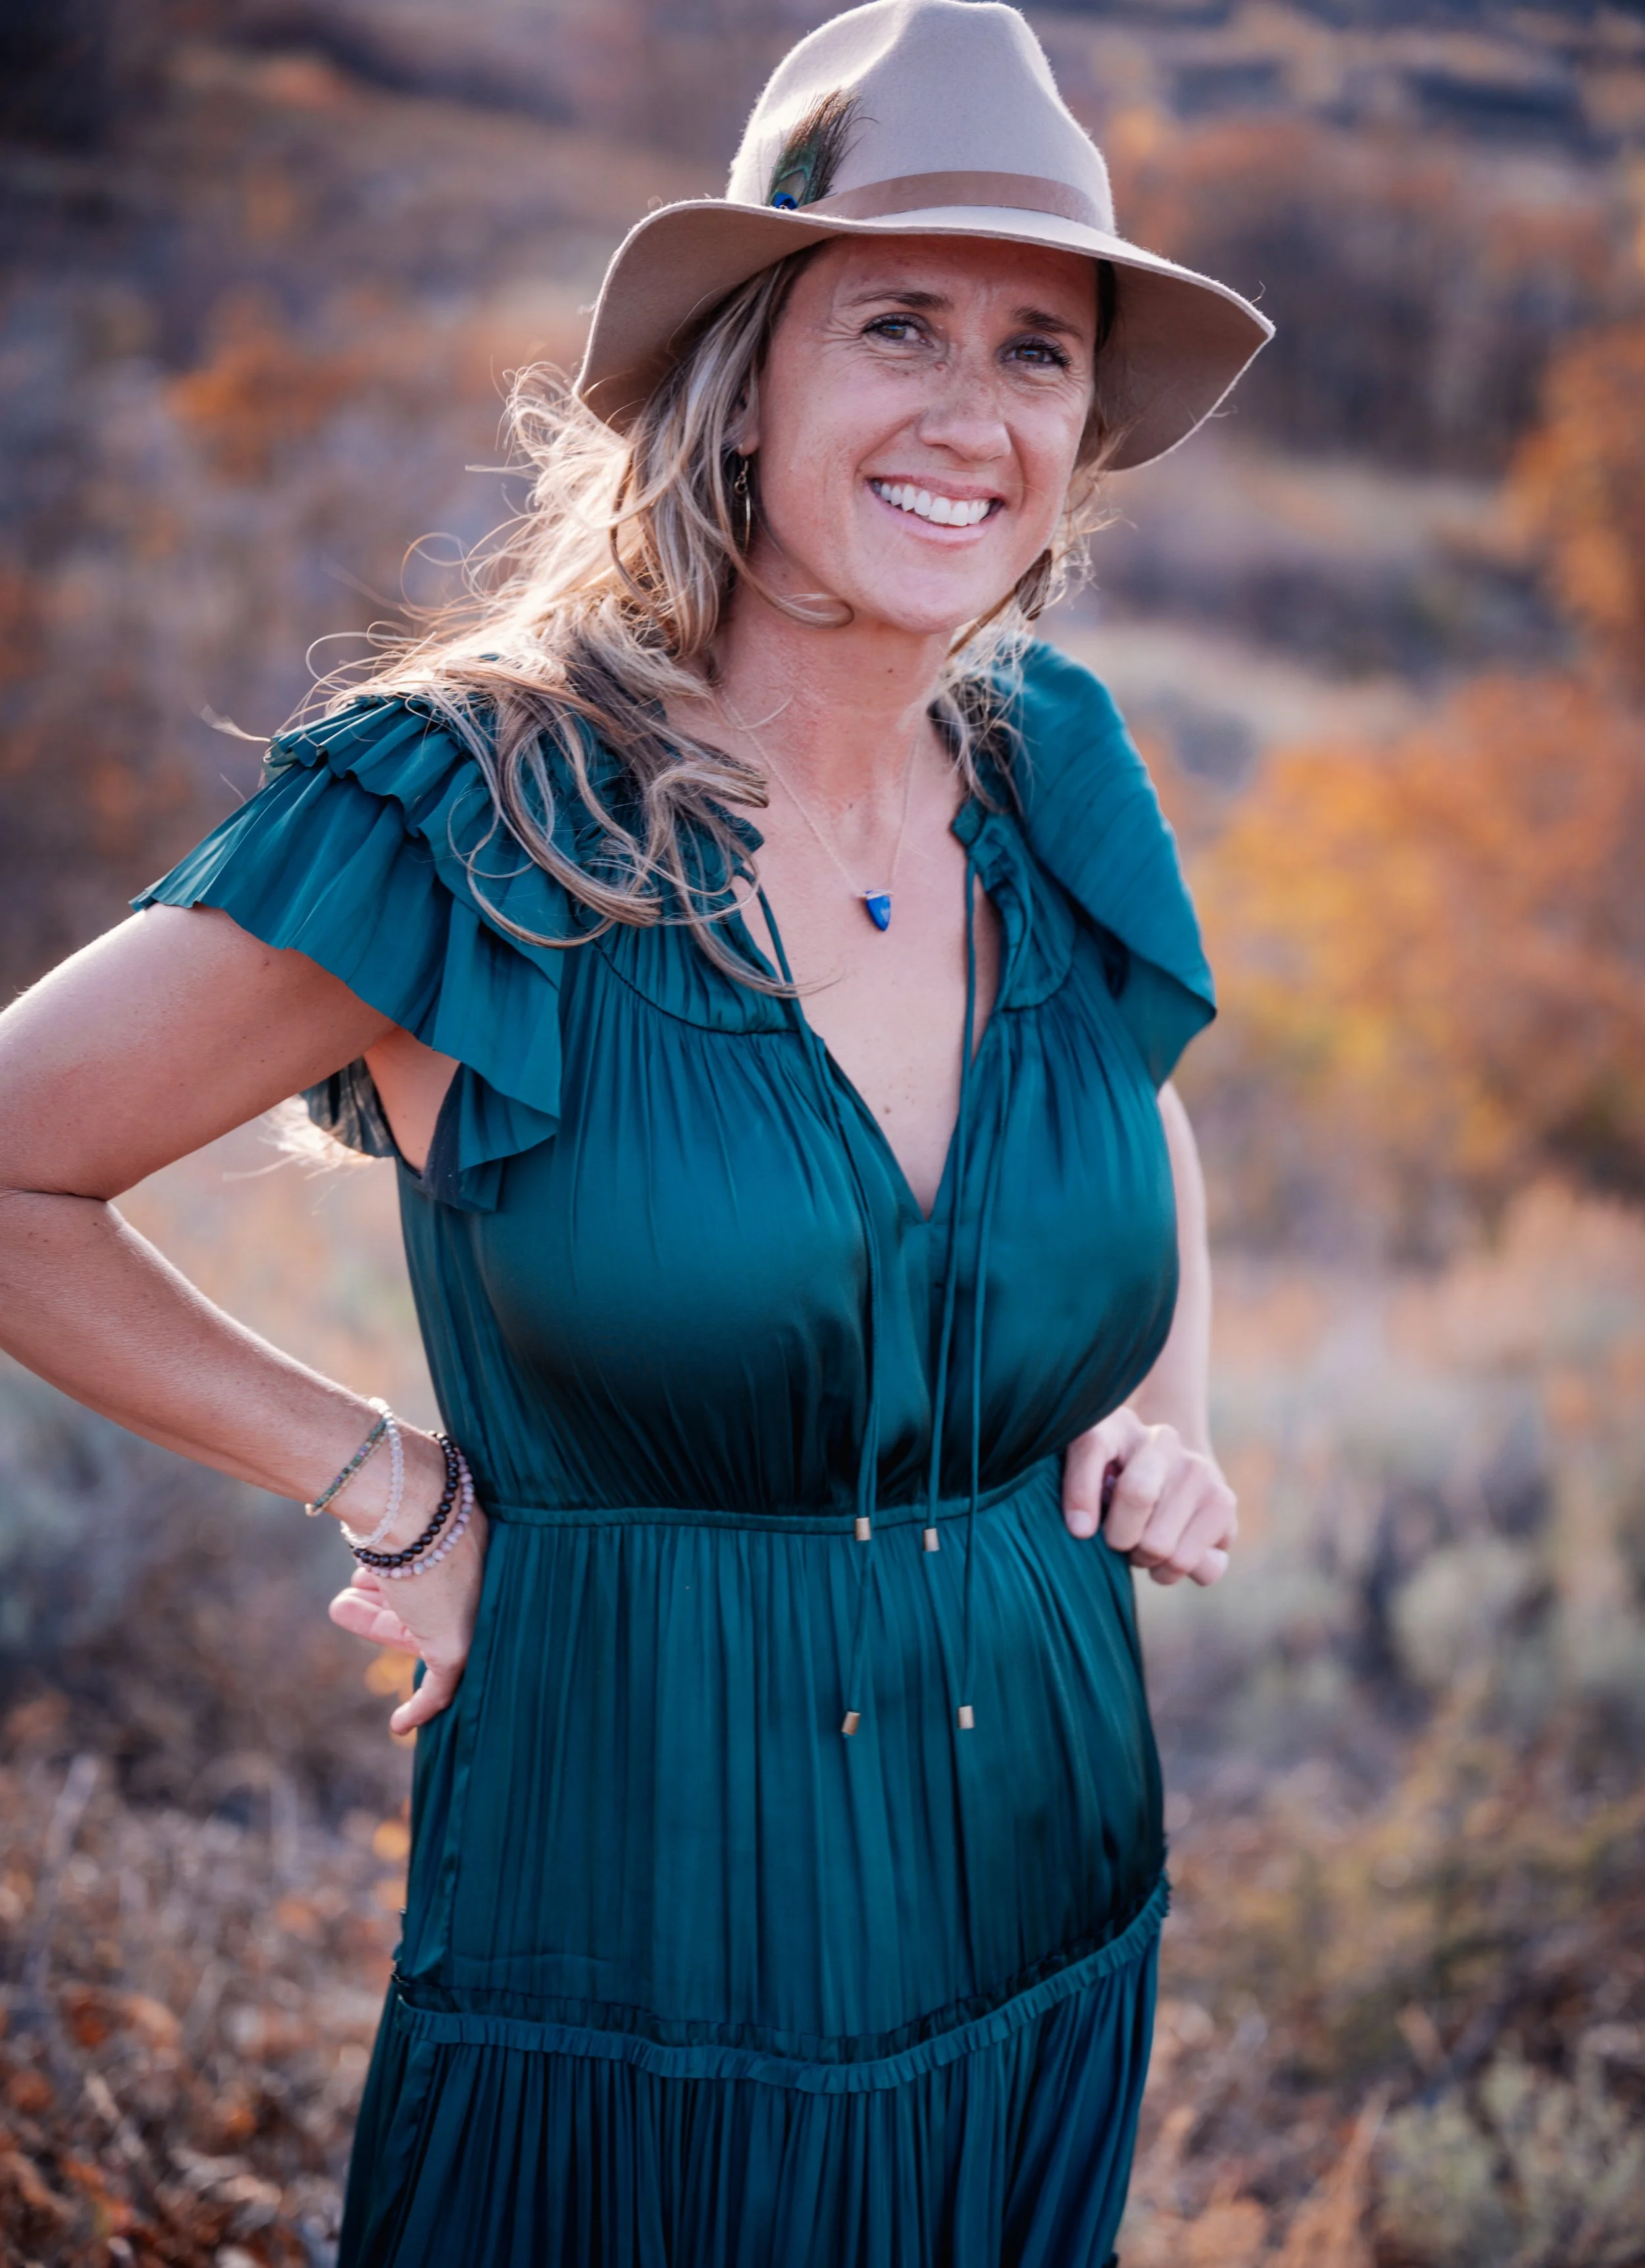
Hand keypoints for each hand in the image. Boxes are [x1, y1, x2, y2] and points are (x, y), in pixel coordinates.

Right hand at [327, 1439, 489, 1731]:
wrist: (407, 1495)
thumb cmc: (399, 1482)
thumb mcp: (398, 1488)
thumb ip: (391, 1489)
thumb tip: (350, 1457)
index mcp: (475, 1531)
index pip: (448, 1564)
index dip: (412, 1568)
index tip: (377, 1567)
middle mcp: (482, 1572)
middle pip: (433, 1597)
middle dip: (391, 1593)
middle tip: (354, 1583)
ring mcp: (473, 1610)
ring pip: (422, 1630)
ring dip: (382, 1623)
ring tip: (345, 1604)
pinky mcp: (458, 1644)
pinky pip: (443, 1684)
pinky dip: (421, 1706)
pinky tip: (401, 1723)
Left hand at [1062, 1407, 1235, 1586]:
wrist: (1162, 1477)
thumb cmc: (1108, 1487)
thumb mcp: (1081, 1476)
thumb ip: (1076, 1488)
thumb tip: (1082, 1528)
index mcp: (1117, 1426)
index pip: (1094, 1446)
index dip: (1081, 1494)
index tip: (1079, 1531)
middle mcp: (1162, 1440)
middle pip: (1138, 1494)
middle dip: (1121, 1538)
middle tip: (1120, 1540)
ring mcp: (1199, 1470)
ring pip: (1166, 1546)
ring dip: (1150, 1563)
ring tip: (1144, 1547)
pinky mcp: (1224, 1503)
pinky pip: (1204, 1566)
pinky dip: (1180, 1572)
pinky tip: (1173, 1553)